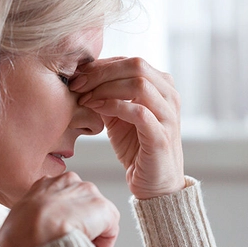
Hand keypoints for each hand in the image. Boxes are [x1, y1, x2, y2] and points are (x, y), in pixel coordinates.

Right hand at [0, 172, 119, 246]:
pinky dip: (103, 245)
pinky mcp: (103, 208)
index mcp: (44, 184)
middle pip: (81, 206)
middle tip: (71, 244)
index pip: (61, 200)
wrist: (32, 236)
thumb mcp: (15, 222)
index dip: (62, 220)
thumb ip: (28, 222)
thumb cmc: (19, 234)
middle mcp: (68, 182)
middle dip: (80, 225)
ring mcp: (87, 193)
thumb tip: (30, 235)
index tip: (59, 235)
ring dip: (91, 234)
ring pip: (96, 218)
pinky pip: (109, 231)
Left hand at [70, 57, 184, 199]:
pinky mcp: (161, 136)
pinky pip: (138, 112)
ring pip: (139, 84)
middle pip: (136, 66)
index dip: (101, 65)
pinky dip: (113, 106)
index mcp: (161, 86)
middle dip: (101, 72)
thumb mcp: (118, 116)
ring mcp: (168, 115)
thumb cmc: (136, 148)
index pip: (130, 62)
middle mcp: (169, 96)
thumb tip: (83, 78)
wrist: (154, 184)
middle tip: (77, 84)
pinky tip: (95, 109)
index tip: (77, 76)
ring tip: (84, 98)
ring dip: (105, 88)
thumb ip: (107, 96)